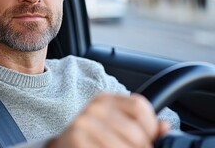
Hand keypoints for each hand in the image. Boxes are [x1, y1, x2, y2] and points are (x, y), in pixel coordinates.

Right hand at [48, 93, 169, 147]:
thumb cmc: (90, 140)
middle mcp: (94, 108)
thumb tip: (164, 128)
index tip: (148, 140)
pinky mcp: (77, 139)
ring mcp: (84, 123)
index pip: (140, 107)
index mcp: (105, 99)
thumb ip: (141, 128)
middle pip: (136, 133)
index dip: (150, 128)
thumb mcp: (115, 128)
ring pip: (125, 147)